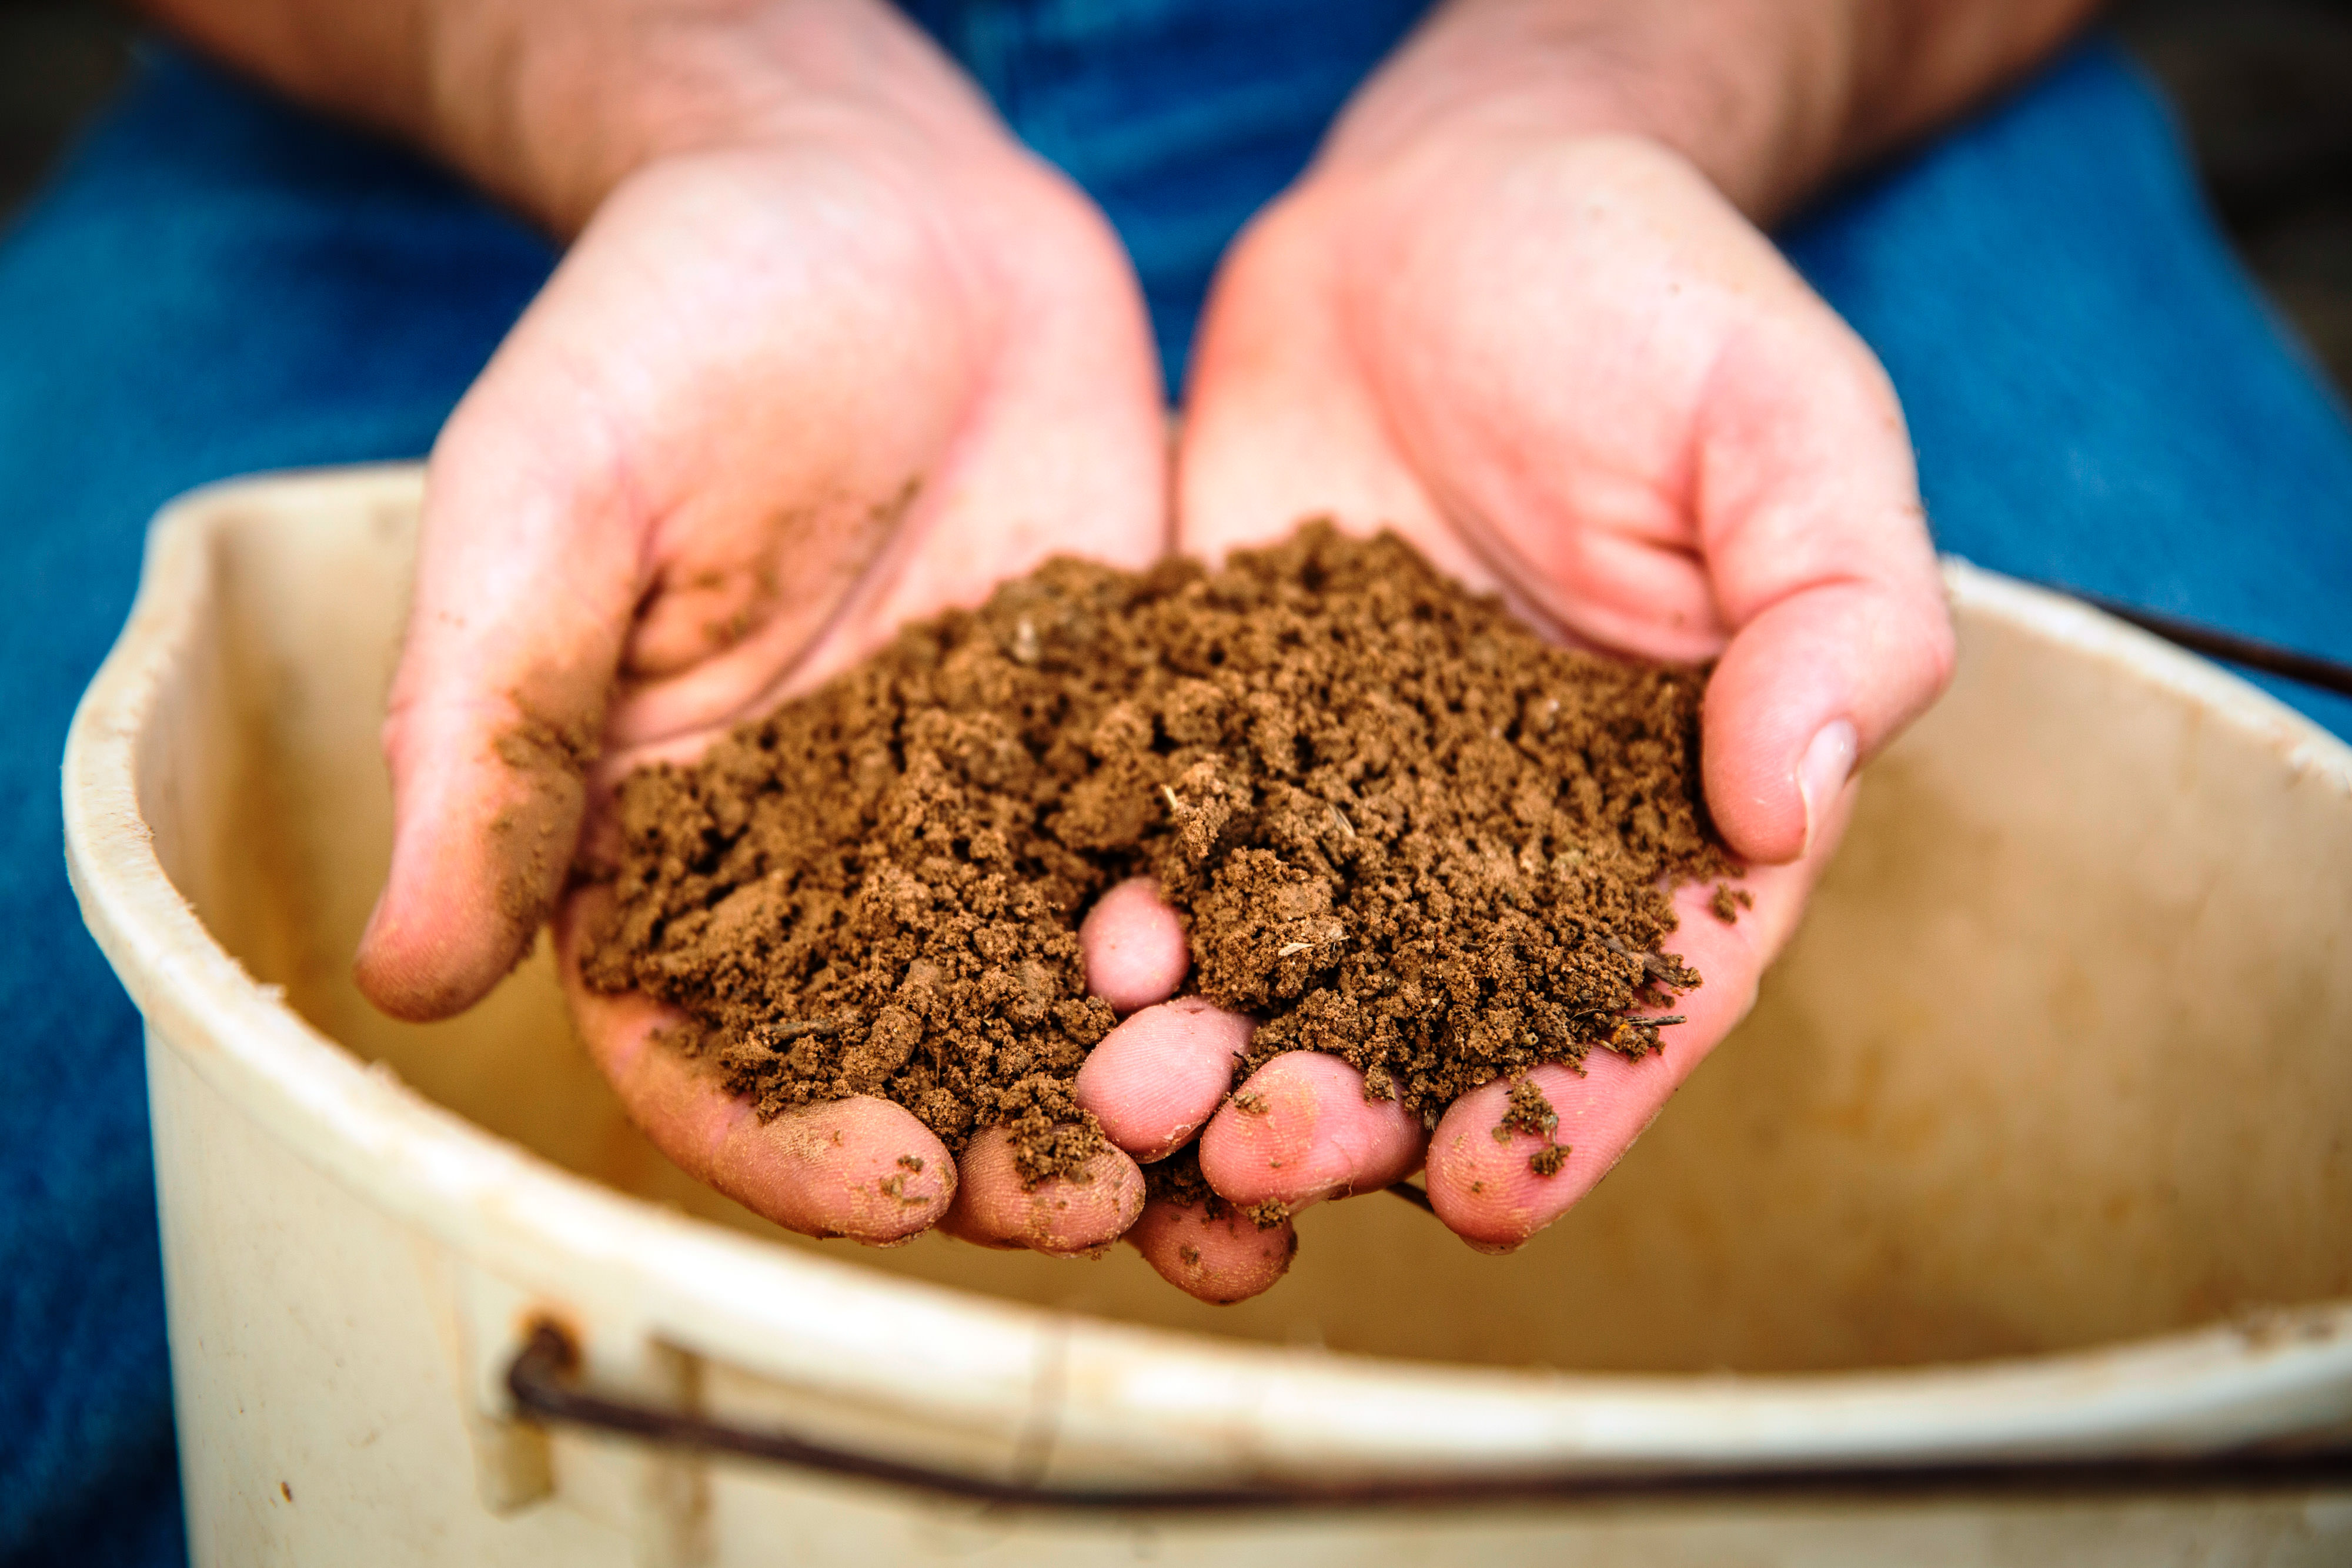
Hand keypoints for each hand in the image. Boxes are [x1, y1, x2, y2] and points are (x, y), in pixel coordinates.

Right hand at [350, 0, 1172, 1250]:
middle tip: (1113, 1199)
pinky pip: (1193, 868)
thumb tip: (406, 972)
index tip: (902, 1177)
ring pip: (1074, 1003)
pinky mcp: (1125, 744)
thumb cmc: (666, 329)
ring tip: (1254, 1158)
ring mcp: (995, 816)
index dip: (794, 1141)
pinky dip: (1258, 950)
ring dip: (1157, 1096)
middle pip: (917, 1068)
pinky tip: (1343, 1005)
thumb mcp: (547, 507)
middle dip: (1014, 1149)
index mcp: (669, 854)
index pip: (712, 1058)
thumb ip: (488, 735)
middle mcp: (837, 871)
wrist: (874, 206)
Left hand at [1080, 31, 1952, 1298]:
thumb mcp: (1787, 426)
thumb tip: (1801, 794)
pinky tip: (1070, 946)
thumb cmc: (1651, 298)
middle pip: (1431, 1015)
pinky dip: (1120, 905)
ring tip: (1133, 1088)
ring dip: (1207, 1044)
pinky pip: (1165, 835)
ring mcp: (1342, 787)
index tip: (1486, 1194)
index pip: (1634, 991)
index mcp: (1664, 800)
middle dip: (1347, 1105)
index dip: (1571, 1105)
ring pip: (1280, 959)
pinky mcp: (1216, 721)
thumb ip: (1831, 609)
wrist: (1449, 204)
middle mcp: (1498, 828)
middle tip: (1255, 1152)